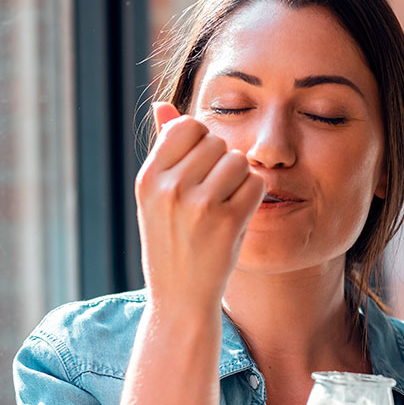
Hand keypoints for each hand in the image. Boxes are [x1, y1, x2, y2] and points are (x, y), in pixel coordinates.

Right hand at [135, 102, 265, 311]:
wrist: (179, 298)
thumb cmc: (170, 242)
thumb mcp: (156, 197)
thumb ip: (163, 149)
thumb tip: (162, 105)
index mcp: (148, 178)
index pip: (186, 126)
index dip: (200, 143)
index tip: (198, 170)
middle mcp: (169, 188)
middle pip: (216, 141)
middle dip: (221, 162)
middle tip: (211, 194)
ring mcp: (199, 206)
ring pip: (238, 160)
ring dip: (239, 179)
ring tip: (223, 205)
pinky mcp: (227, 223)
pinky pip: (255, 184)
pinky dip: (252, 197)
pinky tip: (237, 217)